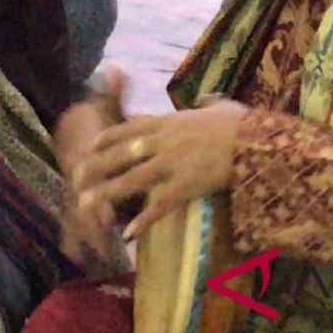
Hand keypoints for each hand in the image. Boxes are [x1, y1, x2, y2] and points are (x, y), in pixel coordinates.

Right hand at [52, 66, 129, 270]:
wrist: (71, 127)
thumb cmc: (94, 119)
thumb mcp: (105, 106)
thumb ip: (113, 92)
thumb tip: (117, 68)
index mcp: (86, 157)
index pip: (91, 178)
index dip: (100, 194)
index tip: (110, 211)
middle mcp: (77, 177)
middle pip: (83, 204)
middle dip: (94, 222)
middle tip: (107, 240)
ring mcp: (74, 191)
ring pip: (78, 218)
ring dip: (88, 238)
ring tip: (100, 260)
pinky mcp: (75, 202)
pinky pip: (72, 225)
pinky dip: (74, 242)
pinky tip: (80, 260)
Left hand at [74, 95, 249, 242]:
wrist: (256, 141)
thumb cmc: (242, 124)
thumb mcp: (221, 107)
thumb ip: (208, 104)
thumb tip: (207, 99)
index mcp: (169, 121)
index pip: (129, 126)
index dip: (107, 137)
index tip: (91, 145)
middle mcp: (164, 141)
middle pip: (122, 153)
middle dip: (97, 165)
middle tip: (76, 177)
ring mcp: (173, 164)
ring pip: (132, 179)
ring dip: (107, 192)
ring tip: (86, 203)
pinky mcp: (186, 185)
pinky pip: (160, 205)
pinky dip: (144, 220)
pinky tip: (129, 233)